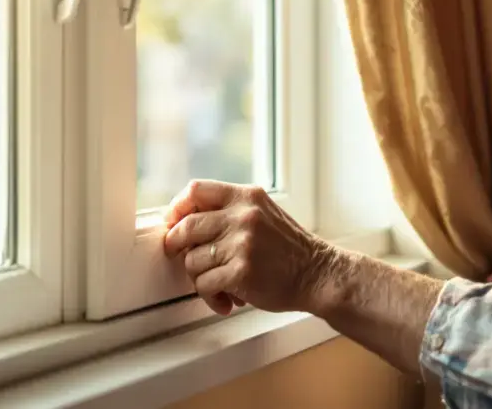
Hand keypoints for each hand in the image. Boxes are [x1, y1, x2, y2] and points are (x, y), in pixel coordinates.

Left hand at [162, 179, 334, 314]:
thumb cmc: (289, 248)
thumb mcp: (263, 213)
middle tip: (182, 256)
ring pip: (192, 261)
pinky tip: (225, 300)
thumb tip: (185, 222)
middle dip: (177, 245)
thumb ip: (230, 211)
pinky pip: (204, 285)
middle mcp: (243, 216)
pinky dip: (210, 296)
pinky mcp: (241, 271)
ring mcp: (241, 244)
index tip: (174, 222)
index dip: (178, 207)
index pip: (196, 190)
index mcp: (247, 197)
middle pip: (186, 225)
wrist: (317, 274)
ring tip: (218, 284)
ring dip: (199, 278)